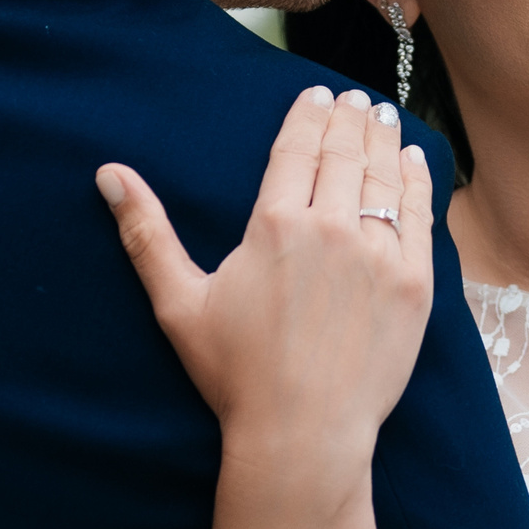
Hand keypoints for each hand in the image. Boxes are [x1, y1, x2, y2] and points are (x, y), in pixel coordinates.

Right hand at [98, 84, 433, 528]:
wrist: (303, 435)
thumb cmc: (236, 375)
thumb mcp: (179, 303)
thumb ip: (147, 233)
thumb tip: (109, 174)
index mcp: (276, 225)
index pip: (298, 149)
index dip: (308, 115)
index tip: (316, 93)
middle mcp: (332, 229)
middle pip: (345, 154)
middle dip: (349, 119)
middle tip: (353, 99)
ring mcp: (379, 256)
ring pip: (384, 179)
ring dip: (382, 140)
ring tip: (381, 116)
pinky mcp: (415, 286)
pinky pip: (419, 217)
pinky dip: (416, 182)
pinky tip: (413, 161)